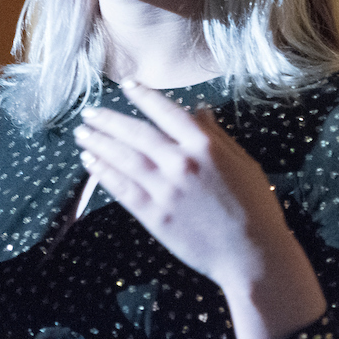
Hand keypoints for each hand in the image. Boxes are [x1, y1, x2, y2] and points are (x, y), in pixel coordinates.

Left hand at [75, 80, 325, 338]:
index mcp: (205, 145)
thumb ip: (216, 135)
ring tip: (83, 134)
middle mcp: (182, 162)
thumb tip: (199, 109)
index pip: (167, 112)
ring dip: (100, 144)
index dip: (144, 96)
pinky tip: (91, 163)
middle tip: (90, 112)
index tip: (127, 86)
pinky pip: (122, 189)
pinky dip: (105, 173)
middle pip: (137, 133)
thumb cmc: (254, 207)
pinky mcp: (155, 215)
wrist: (251, 253)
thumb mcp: (243, 162)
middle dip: (110, 120)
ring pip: (124, 158)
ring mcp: (166, 189)